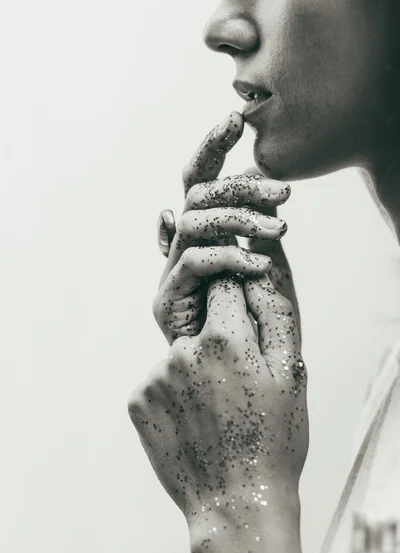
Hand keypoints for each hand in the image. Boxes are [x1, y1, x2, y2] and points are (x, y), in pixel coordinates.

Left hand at [129, 272, 308, 552]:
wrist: (237, 504)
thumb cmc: (273, 440)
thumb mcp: (291, 373)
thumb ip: (274, 312)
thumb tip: (259, 271)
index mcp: (224, 338)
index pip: (223, 286)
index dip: (238, 307)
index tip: (247, 335)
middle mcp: (181, 351)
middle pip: (200, 322)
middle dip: (219, 339)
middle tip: (237, 384)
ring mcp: (154, 377)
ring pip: (180, 354)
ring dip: (197, 369)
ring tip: (218, 410)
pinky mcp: (137, 401)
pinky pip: (160, 382)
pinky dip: (177, 393)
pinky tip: (196, 422)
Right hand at [153, 112, 295, 344]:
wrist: (226, 372)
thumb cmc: (245, 318)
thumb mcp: (259, 262)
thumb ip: (254, 226)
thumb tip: (257, 177)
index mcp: (200, 231)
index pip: (199, 178)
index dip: (212, 147)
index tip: (236, 120)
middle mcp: (180, 244)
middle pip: (196, 195)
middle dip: (240, 188)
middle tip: (284, 192)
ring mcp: (170, 270)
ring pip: (195, 222)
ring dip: (240, 221)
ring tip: (280, 230)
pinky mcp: (167, 298)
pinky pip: (196, 262)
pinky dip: (230, 258)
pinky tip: (259, 266)